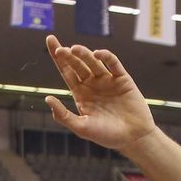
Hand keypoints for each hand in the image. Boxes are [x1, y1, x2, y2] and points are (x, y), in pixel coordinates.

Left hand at [43, 36, 157, 152]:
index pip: (66, 71)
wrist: (133, 138)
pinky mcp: (122, 79)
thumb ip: (63, 115)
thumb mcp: (81, 128)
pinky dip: (106, 56)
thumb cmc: (106, 136)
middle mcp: (92, 84)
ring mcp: (107, 80)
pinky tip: (97, 54)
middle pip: (77, 64)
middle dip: (68, 55)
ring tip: (74, 49)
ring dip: (84, 54)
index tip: (50, 41)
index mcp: (81, 93)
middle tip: (60, 50)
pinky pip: (113, 63)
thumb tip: (47, 99)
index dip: (58, 58)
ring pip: (93, 62)